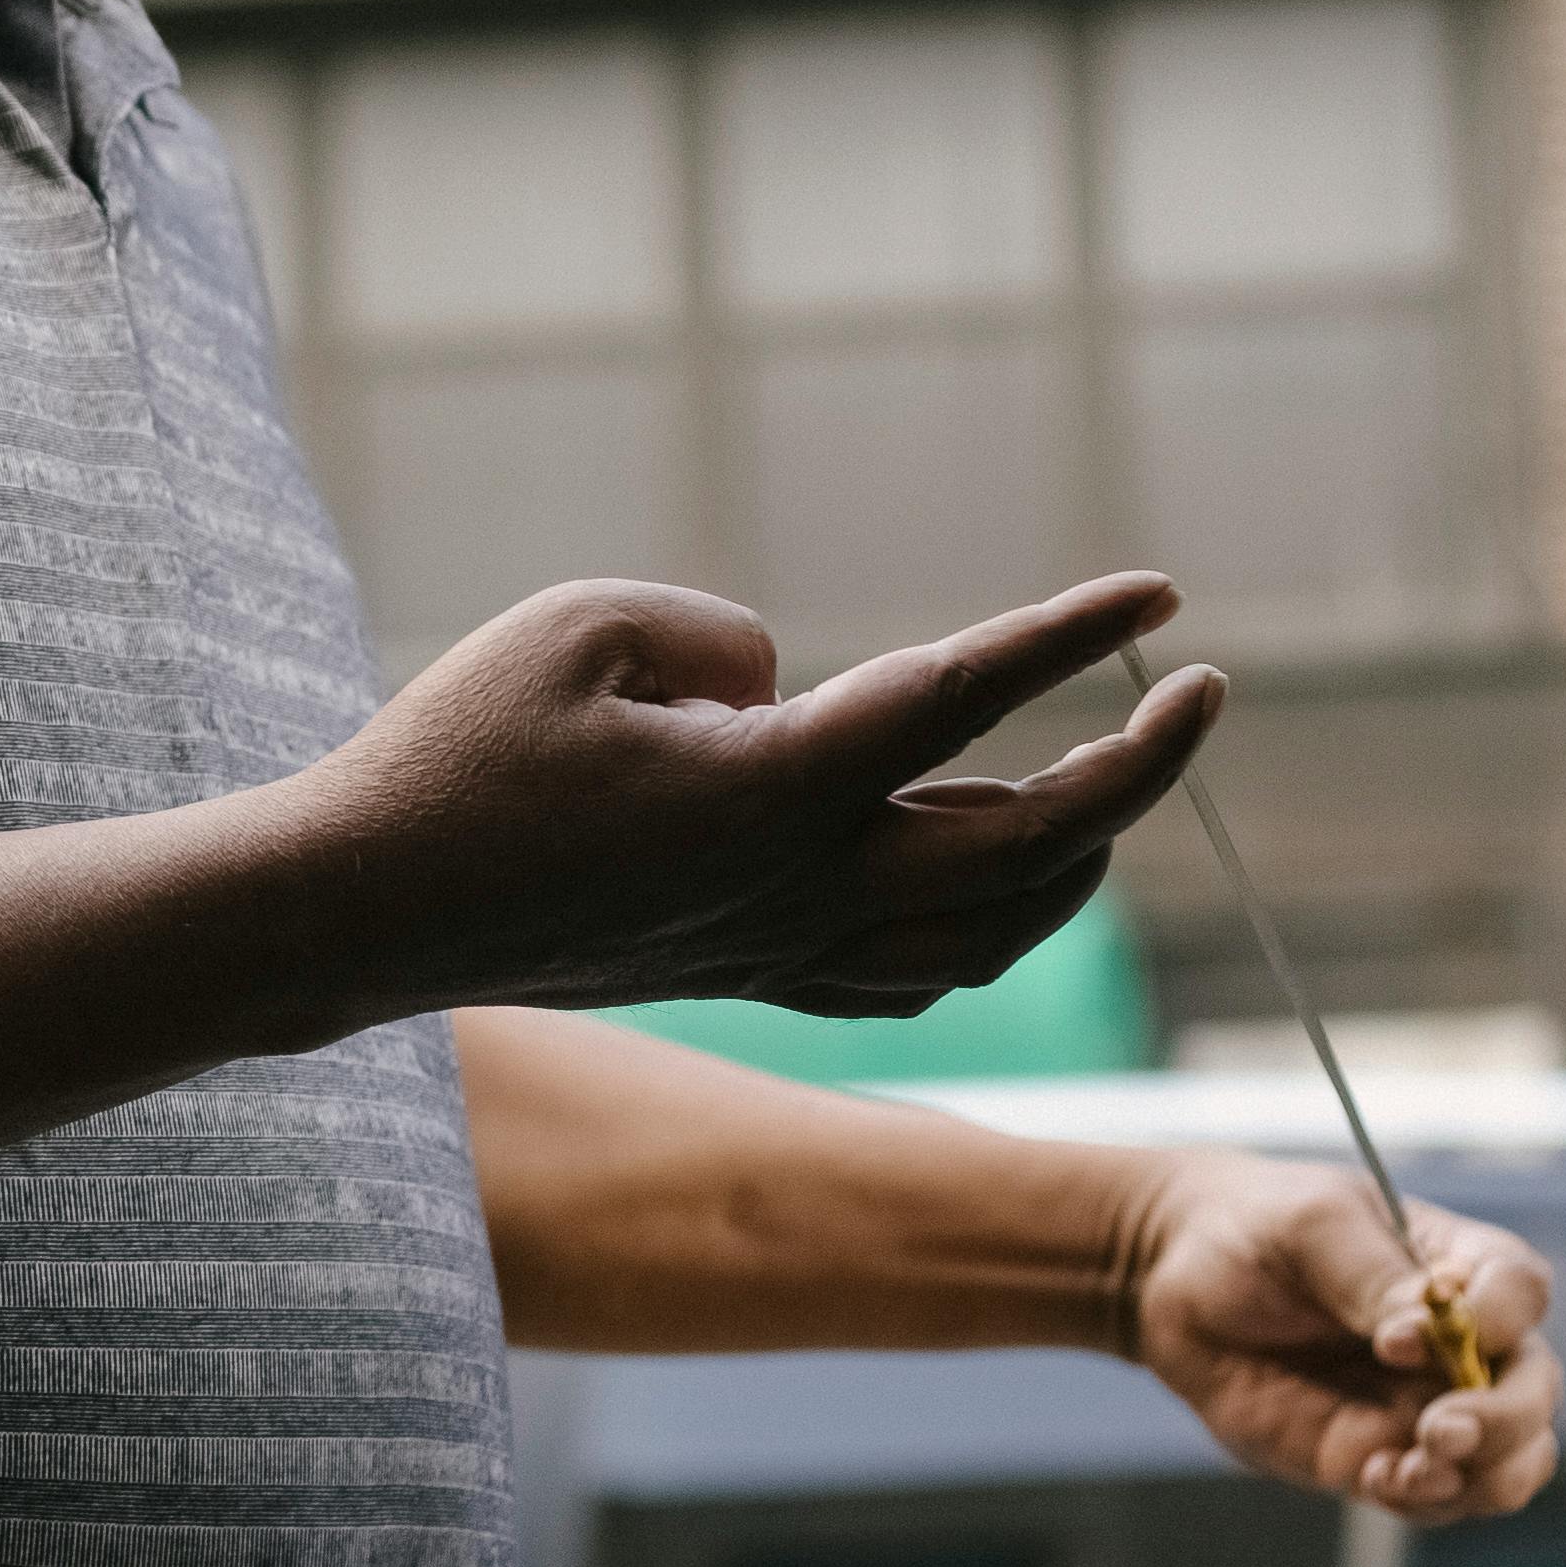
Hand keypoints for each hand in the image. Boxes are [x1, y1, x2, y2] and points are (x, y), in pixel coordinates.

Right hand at [295, 574, 1218, 1019]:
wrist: (367, 912)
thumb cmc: (452, 754)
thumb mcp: (576, 626)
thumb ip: (713, 631)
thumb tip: (781, 686)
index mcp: (775, 790)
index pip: (970, 698)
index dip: (1077, 637)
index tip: (1161, 590)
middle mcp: (802, 883)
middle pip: (1032, 841)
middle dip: (1138, 765)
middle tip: (1198, 693)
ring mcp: (779, 945)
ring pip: (995, 929)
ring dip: (1083, 859)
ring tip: (1115, 783)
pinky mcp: (745, 974)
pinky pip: (920, 976)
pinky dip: (995, 933)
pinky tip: (1003, 888)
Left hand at [1113, 1152, 1565, 1522]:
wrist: (1178, 1281)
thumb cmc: (1255, 1229)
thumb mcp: (1309, 1226)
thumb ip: (1371, 1275)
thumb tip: (1420, 1336)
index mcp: (1458, 1265)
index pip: (1521, 1290)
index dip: (1500, 1317)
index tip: (1421, 1330)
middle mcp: (1464, 1342)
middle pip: (1535, 1390)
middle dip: (1506, 1420)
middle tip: (1441, 1431)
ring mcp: (1426, 1405)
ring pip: (1508, 1460)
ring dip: (1480, 1477)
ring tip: (1407, 1472)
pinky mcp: (1381, 1454)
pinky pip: (1439, 1497)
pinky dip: (1426, 1501)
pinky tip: (1376, 1482)